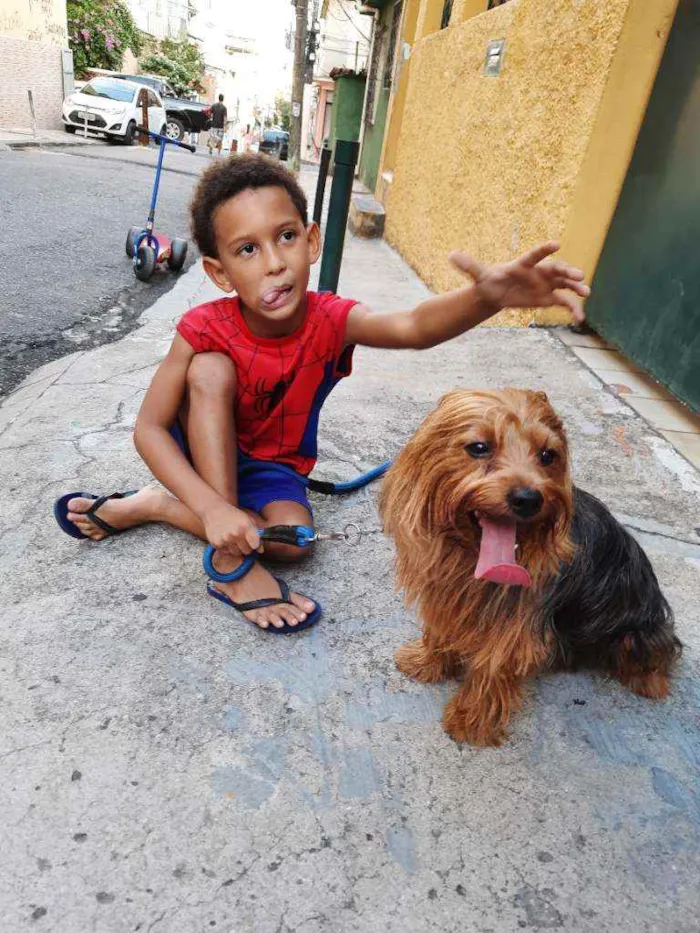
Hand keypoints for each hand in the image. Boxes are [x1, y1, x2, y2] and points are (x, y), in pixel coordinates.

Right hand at [202, 502, 260, 555]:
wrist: (214, 510)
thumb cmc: (234, 515)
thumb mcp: (248, 519)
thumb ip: (257, 534)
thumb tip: (260, 550)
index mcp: (246, 526)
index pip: (255, 545)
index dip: (256, 545)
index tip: (253, 542)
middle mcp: (235, 534)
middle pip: (247, 551)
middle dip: (247, 547)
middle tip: (242, 539)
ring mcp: (225, 540)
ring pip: (236, 553)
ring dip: (237, 548)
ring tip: (233, 538)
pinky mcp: (216, 544)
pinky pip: (226, 552)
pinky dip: (227, 548)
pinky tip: (226, 539)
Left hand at [449, 241, 588, 323]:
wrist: (496, 292)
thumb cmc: (489, 281)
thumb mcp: (479, 275)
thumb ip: (469, 266)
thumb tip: (450, 255)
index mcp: (522, 265)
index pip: (534, 255)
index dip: (544, 250)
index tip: (556, 244)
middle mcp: (538, 272)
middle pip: (556, 269)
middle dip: (568, 271)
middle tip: (579, 276)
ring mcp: (546, 284)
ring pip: (565, 284)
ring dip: (576, 288)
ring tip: (586, 294)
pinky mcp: (549, 297)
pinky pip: (564, 302)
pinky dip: (572, 309)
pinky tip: (579, 319)